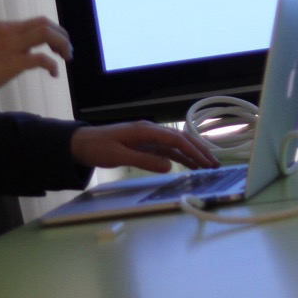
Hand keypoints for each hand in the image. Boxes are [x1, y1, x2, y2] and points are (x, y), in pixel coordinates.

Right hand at [0, 17, 72, 102]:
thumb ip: (2, 47)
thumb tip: (19, 57)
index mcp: (1, 27)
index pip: (34, 22)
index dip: (51, 31)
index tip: (56, 44)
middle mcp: (7, 31)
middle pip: (44, 23)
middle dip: (61, 35)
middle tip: (67, 50)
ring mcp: (10, 46)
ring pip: (46, 33)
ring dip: (61, 44)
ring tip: (67, 57)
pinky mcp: (12, 63)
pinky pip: (41, 58)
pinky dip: (52, 64)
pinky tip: (54, 73)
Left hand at [70, 121, 220, 173]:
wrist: (82, 143)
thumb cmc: (98, 148)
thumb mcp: (119, 156)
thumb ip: (144, 161)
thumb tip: (169, 166)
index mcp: (145, 130)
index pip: (175, 139)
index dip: (193, 150)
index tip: (206, 162)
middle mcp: (150, 131)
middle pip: (181, 140)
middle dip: (199, 151)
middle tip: (215, 165)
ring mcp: (149, 138)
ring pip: (177, 146)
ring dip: (193, 155)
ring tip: (209, 166)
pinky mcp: (146, 145)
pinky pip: (168, 151)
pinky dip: (181, 157)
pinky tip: (191, 165)